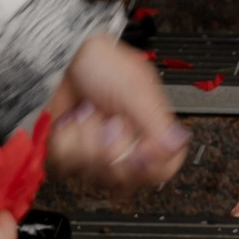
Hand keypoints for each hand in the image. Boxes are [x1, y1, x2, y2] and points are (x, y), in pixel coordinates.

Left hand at [43, 34, 188, 191]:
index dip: (150, 165)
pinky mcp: (70, 156)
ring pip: (95, 175)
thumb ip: (158, 122)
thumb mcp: (136, 88)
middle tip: (110, 121)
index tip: (139, 148)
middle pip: (127, 179)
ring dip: (86, 141)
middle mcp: (125, 146)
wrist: (60, 59)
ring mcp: (96, 154)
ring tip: (87, 114)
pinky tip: (71, 123)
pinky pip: (68, 168)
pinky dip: (66, 142)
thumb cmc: (99, 64)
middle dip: (111, 148)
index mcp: (149, 131)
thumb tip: (177, 145)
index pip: (162, 170)